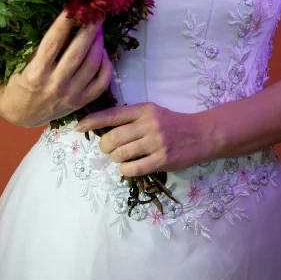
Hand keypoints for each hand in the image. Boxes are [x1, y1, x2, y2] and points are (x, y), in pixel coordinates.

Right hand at [0, 11, 112, 127]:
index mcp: (36, 74)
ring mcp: (70, 96)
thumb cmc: (20, 83)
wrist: (21, 115)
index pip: (53, 42)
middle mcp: (55, 85)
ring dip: (99, 43)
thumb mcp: (23, 64)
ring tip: (99, 28)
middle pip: (78, 52)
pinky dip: (106, 65)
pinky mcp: (81, 103)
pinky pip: (101, 83)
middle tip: (97, 11)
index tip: (74, 5)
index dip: (65, 22)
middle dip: (89, 29)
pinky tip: (104, 52)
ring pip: (92, 65)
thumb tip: (68, 23)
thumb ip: (44, 49)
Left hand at [75, 102, 214, 175]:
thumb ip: (131, 118)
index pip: (112, 114)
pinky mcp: (162, 160)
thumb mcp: (153, 112)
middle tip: (108, 149)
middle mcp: (149, 124)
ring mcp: (156, 143)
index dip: (92, 121)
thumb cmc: (173, 123)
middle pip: (113, 138)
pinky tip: (130, 166)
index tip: (79, 127)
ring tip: (121, 157)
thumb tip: (103, 129)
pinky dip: (126, 169)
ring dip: (115, 158)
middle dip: (104, 146)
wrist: (201, 134)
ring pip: (120, 154)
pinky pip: (133, 168)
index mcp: (144, 109)